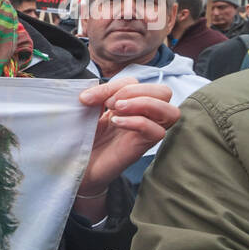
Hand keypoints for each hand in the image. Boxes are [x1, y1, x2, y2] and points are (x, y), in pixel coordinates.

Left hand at [76, 79, 178, 218]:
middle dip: (136, 91)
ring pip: (171, 111)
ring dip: (144, 103)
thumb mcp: (88, 113)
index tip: (87, 98)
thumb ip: (95, 99)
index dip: (113, 85)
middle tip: (110, 104)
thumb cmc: (85, 139)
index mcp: (130, 103)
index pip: (136, 82)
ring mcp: (145, 132)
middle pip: (163, 92)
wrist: (78, 166)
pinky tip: (116, 123)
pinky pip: (157, 132)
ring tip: (116, 110)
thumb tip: (90, 93)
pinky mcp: (142, 147)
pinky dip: (138, 122)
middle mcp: (143, 116)